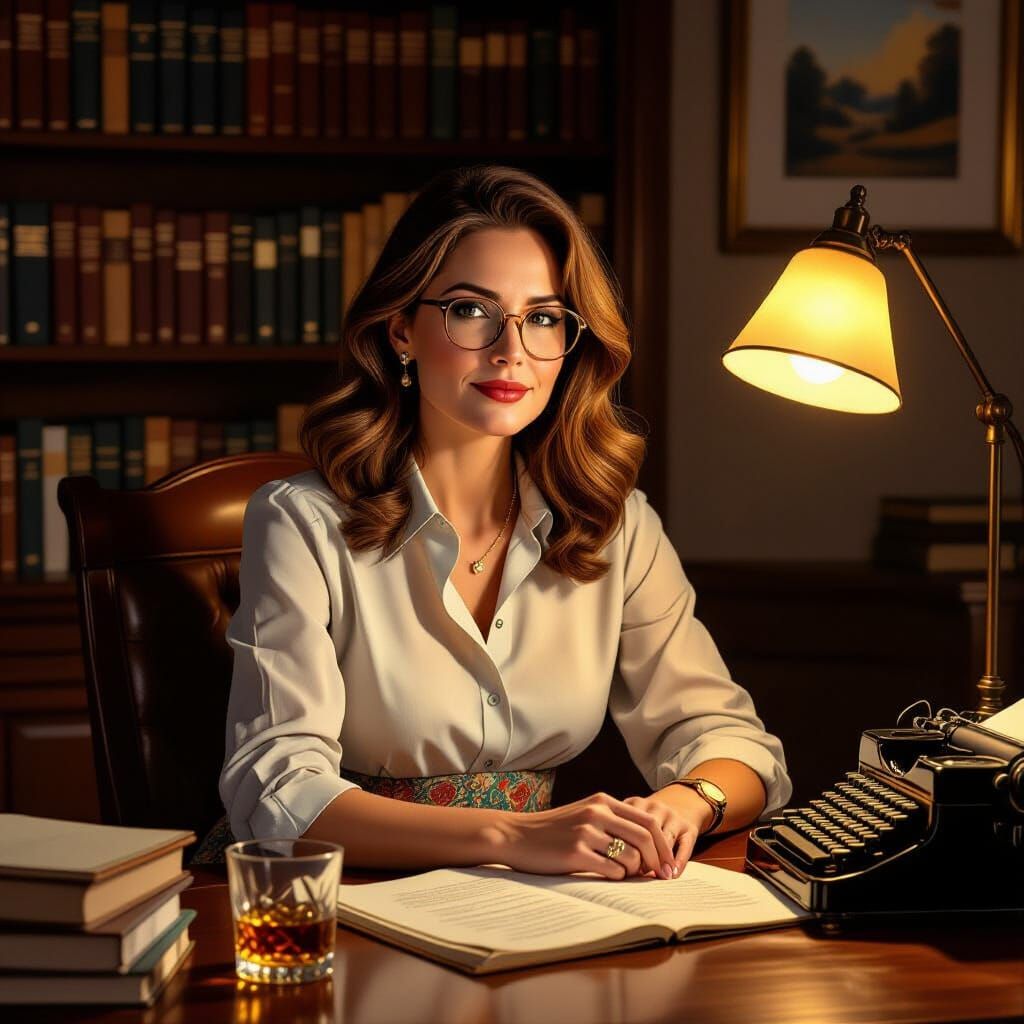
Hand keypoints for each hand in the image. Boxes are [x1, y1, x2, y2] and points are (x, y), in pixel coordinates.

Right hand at [485, 791, 682, 880]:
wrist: (515, 836)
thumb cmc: (552, 830)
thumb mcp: (584, 814)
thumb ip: (612, 822)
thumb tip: (648, 847)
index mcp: (602, 801)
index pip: (647, 820)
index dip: (663, 843)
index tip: (669, 863)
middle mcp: (597, 813)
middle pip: (645, 837)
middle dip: (659, 861)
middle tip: (661, 877)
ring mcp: (586, 832)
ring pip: (631, 857)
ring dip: (635, 872)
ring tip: (626, 875)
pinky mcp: (575, 853)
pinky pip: (612, 870)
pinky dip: (617, 878)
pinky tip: (608, 876)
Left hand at [622, 788, 711, 877]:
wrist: (682, 802)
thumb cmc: (649, 820)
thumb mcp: (633, 818)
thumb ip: (623, 833)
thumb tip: (617, 865)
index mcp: (636, 803)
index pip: (628, 824)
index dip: (625, 847)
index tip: (622, 865)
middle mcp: (656, 807)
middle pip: (647, 832)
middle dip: (642, 855)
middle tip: (638, 875)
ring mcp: (674, 816)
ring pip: (666, 839)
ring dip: (659, 860)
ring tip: (655, 877)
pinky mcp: (690, 827)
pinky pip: (685, 845)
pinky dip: (679, 861)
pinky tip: (673, 875)